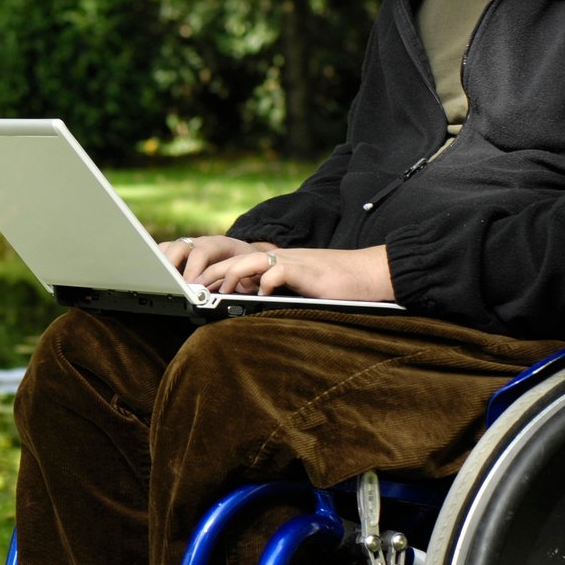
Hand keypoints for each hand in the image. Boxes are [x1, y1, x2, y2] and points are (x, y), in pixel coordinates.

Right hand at [158, 234, 263, 282]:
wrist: (246, 254)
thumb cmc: (248, 264)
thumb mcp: (251, 270)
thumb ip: (243, 279)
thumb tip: (239, 288)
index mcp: (220, 244)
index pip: (203, 252)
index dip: (193, 269)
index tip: (189, 287)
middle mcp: (201, 242)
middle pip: (180, 246)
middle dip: (172, 266)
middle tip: (171, 286)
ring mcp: (188, 246)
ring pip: (167, 248)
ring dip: (161, 265)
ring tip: (159, 283)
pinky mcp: (179, 254)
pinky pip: (162, 254)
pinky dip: (157, 265)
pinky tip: (155, 279)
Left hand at [196, 244, 394, 301]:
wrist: (370, 273)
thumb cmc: (340, 287)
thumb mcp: (302, 290)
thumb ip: (280, 293)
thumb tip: (255, 306)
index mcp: (277, 264)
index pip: (239, 262)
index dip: (216, 273)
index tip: (197, 289)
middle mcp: (280, 259)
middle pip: (236, 258)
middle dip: (212, 273)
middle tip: (194, 290)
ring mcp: (293, 262)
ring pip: (250, 260)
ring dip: (231, 276)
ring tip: (219, 292)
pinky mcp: (306, 270)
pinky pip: (277, 271)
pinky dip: (264, 283)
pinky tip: (260, 295)